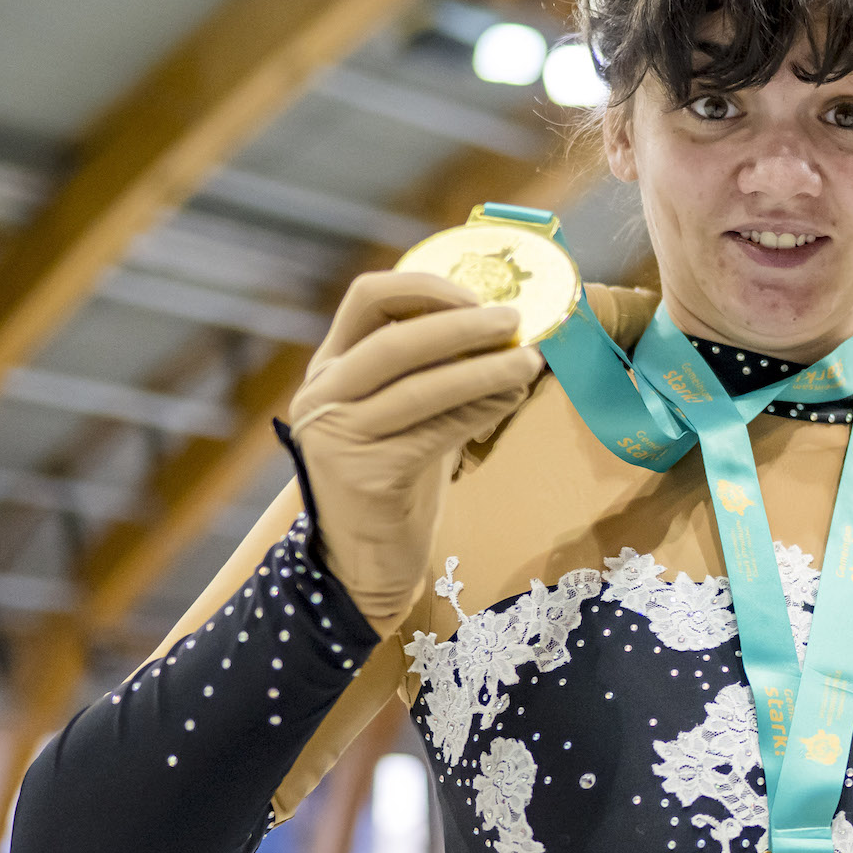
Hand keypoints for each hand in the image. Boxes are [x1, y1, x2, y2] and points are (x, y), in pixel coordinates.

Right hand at [287, 272, 542, 634]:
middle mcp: (322, 396)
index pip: (367, 297)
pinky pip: (434, 431)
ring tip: (530, 362)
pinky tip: (510, 399)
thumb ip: (432, 371)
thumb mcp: (403, 416)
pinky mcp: (364, 476)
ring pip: (420, 386)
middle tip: (517, 320)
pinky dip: (479, 410)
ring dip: (485, 369)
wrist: (363, 565)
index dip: (425, 287)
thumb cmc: (396, 484)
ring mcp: (336, 437)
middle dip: (463, 325)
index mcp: (330, 367)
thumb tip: (505, 328)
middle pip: (395, 339)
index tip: (478, 295)